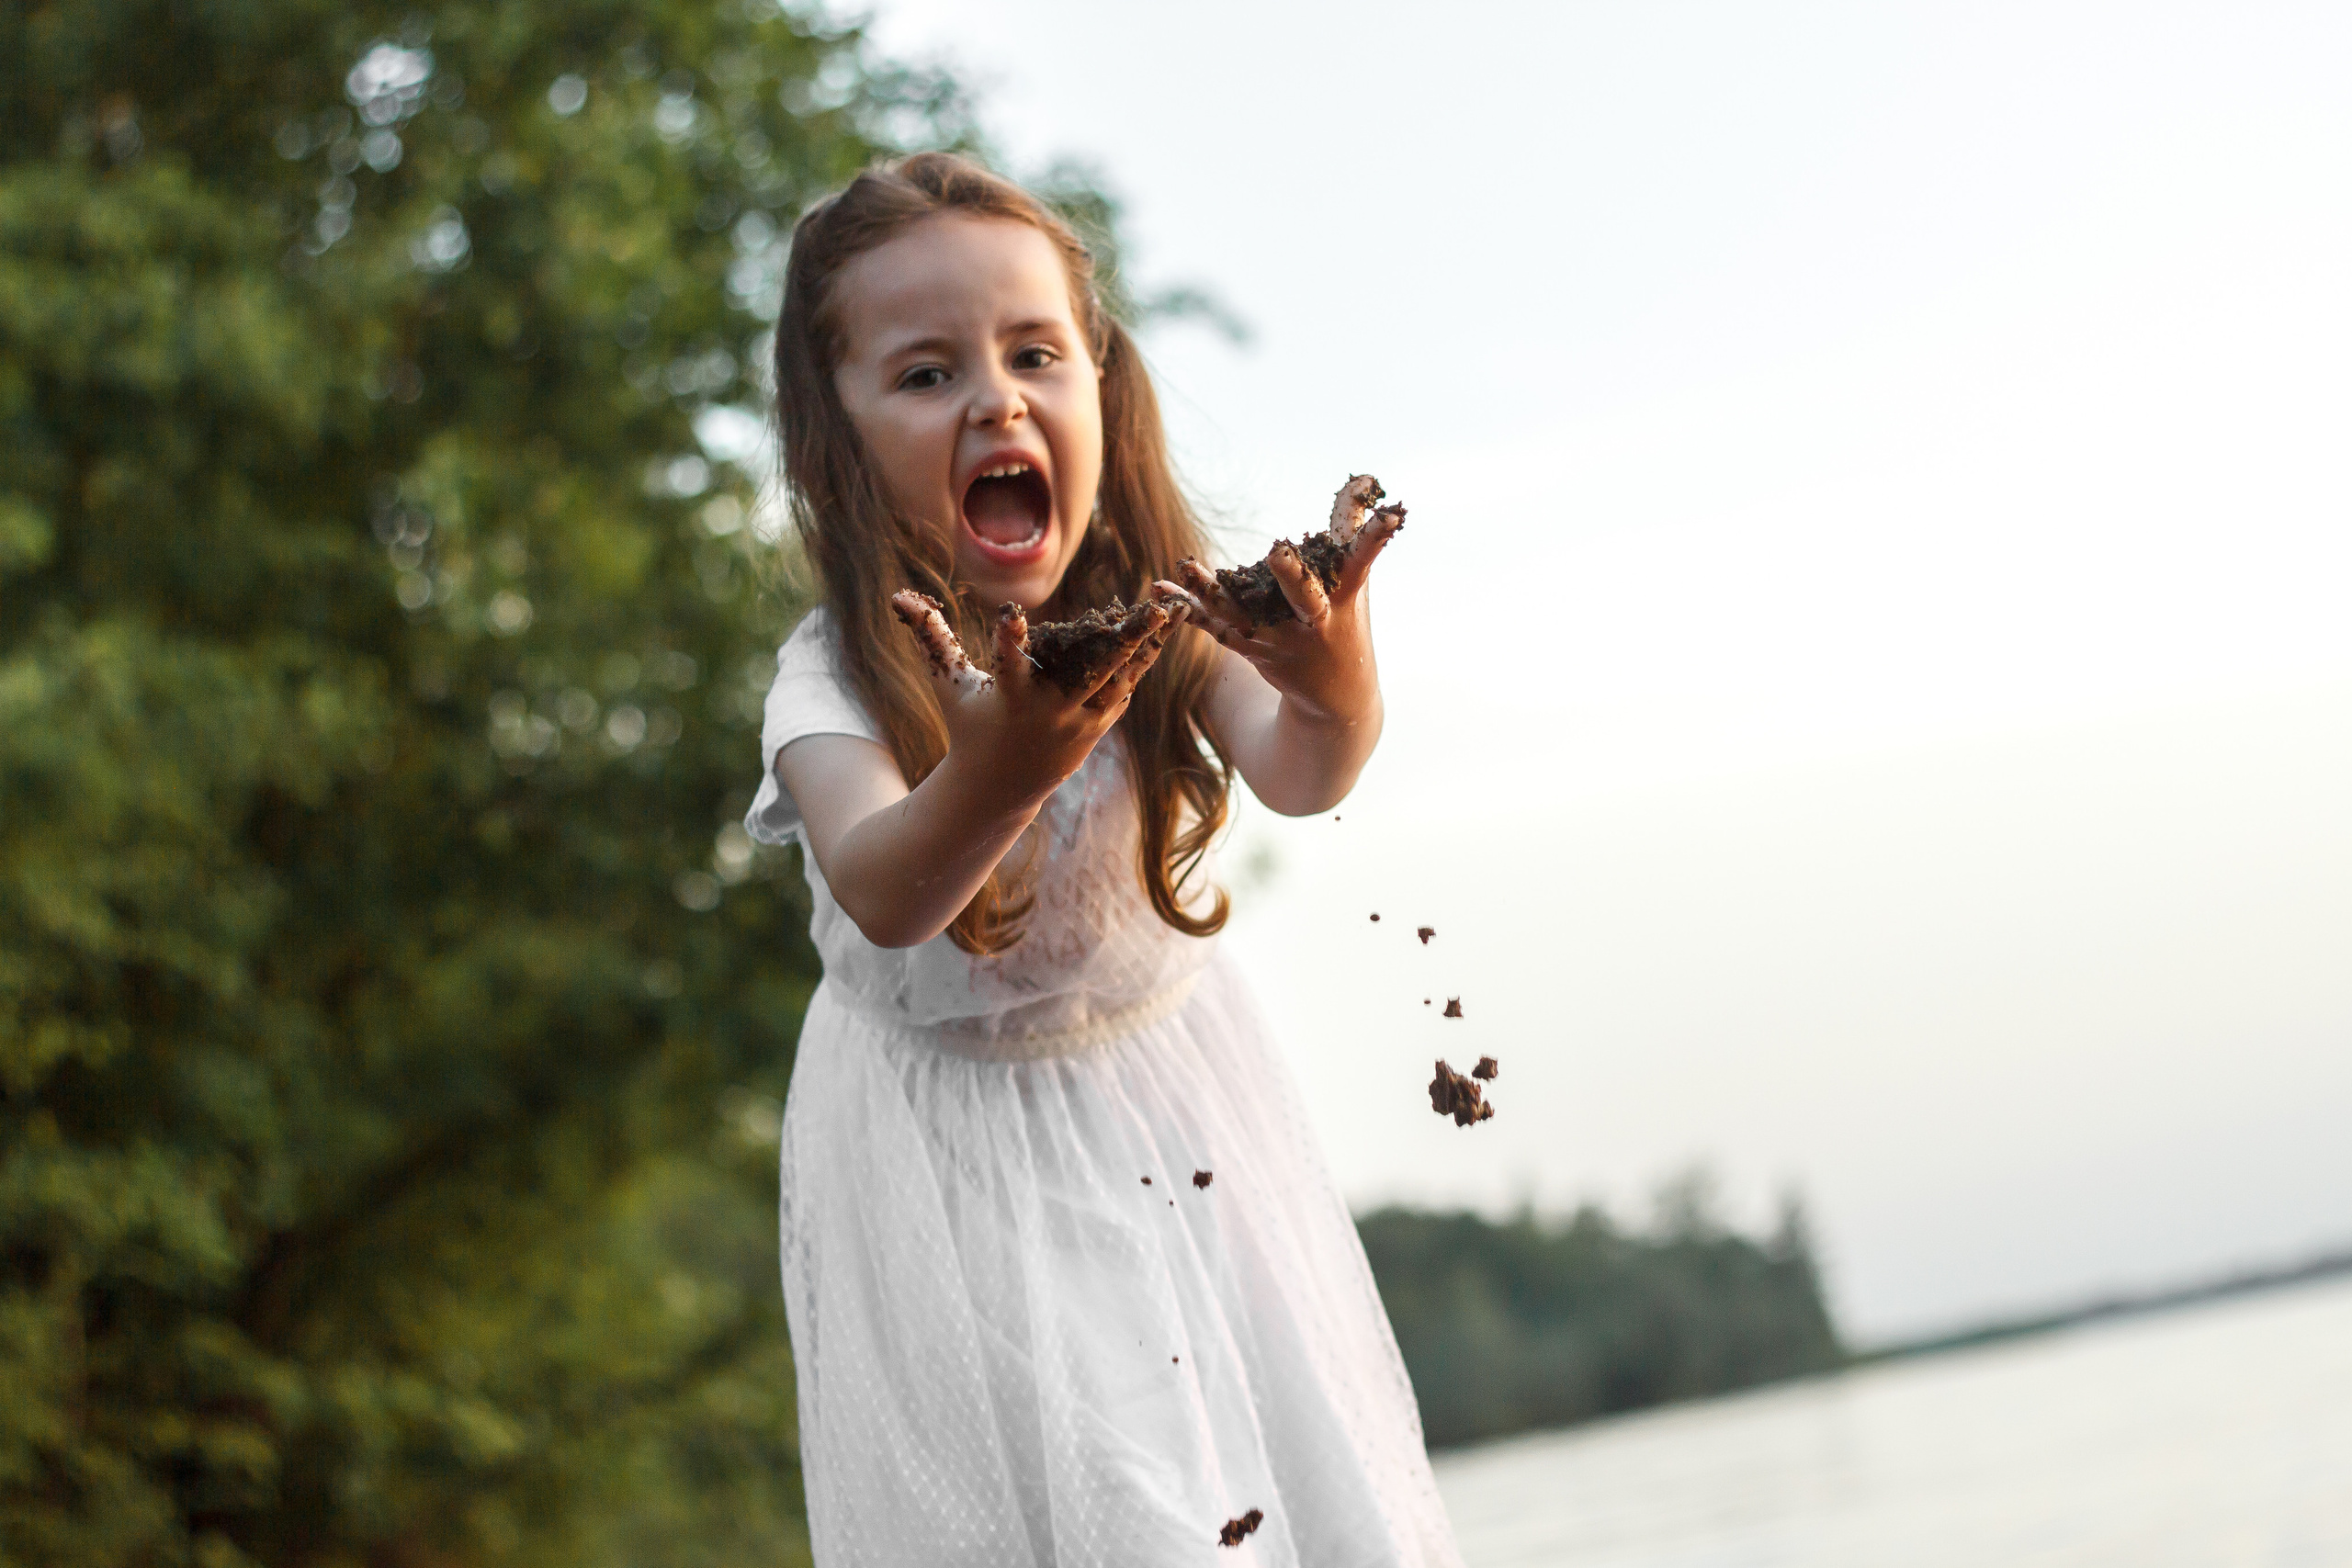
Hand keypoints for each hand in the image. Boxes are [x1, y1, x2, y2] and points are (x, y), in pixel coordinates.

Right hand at [888, 590, 1180, 809]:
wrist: (999, 787)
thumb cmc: (970, 723)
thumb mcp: (948, 683)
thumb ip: (929, 637)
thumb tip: (897, 596)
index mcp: (1009, 698)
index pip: (1007, 664)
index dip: (1006, 639)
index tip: (1008, 613)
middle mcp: (1049, 710)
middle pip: (1090, 671)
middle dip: (1121, 640)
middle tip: (1149, 608)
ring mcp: (1078, 721)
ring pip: (1121, 677)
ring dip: (1148, 644)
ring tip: (1175, 608)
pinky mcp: (1096, 726)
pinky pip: (1125, 688)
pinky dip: (1144, 660)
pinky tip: (1167, 629)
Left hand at [1159, 498, 1404, 722]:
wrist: (1337, 699)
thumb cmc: (1347, 621)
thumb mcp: (1355, 580)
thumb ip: (1351, 528)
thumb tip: (1362, 479)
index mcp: (1345, 597)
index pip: (1362, 561)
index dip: (1374, 538)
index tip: (1390, 517)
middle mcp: (1315, 622)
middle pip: (1304, 597)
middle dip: (1292, 576)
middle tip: (1278, 550)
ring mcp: (1282, 639)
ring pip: (1245, 614)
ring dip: (1213, 590)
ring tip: (1184, 565)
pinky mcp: (1251, 649)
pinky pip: (1215, 626)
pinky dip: (1188, 607)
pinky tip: (1160, 588)